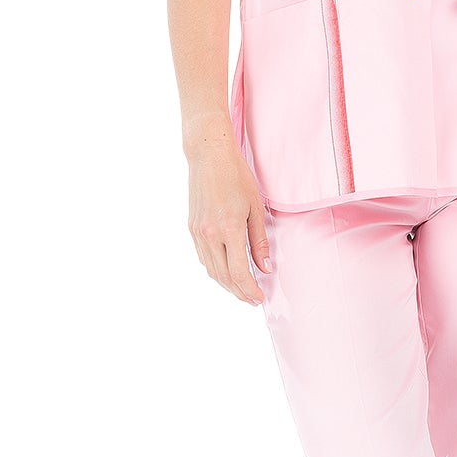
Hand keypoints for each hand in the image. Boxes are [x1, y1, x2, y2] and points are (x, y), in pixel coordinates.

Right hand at [185, 126, 269, 304]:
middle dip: (239, 292)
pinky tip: (226, 271)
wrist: (208, 157)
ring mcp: (198, 232)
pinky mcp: (192, 228)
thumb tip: (264, 268)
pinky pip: (203, 257)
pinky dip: (215, 269)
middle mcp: (210, 235)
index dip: (250, 290)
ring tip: (241, 289)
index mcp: (229, 229)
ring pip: (211, 269)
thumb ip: (259, 241)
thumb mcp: (255, 208)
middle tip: (252, 299)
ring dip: (226, 284)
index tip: (259, 298)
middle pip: (224, 276)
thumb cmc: (236, 177)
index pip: (239, 272)